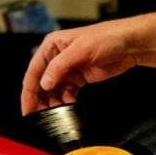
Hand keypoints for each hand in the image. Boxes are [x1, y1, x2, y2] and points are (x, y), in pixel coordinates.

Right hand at [20, 19, 142, 114]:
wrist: (128, 44)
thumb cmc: (106, 38)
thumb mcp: (81, 50)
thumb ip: (60, 66)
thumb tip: (45, 83)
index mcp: (52, 46)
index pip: (34, 71)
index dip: (29, 92)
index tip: (27, 108)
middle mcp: (56, 58)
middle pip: (41, 83)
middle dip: (40, 100)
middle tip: (39, 116)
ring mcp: (68, 69)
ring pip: (53, 91)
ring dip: (53, 103)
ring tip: (56, 113)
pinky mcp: (78, 78)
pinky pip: (66, 93)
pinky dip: (66, 101)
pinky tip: (69, 106)